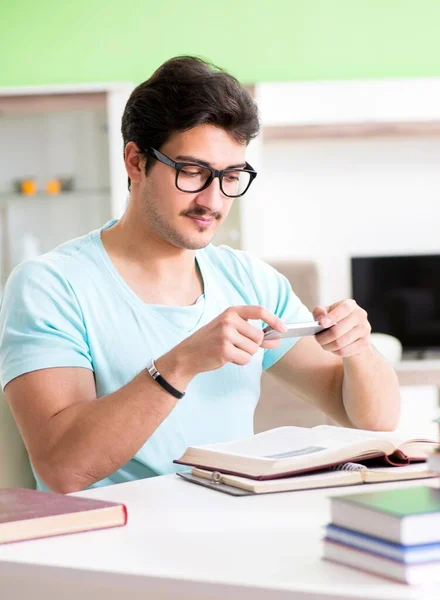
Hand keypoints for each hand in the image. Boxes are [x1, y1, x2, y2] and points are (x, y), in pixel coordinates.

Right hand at [161, 306, 286, 380]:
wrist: (188, 354)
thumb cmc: (212, 341)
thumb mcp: (231, 331)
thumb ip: (254, 335)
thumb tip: (277, 340)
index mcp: (231, 311)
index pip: (259, 311)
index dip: (274, 320)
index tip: (284, 329)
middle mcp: (229, 320)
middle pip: (259, 336)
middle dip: (252, 344)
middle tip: (237, 345)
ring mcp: (226, 335)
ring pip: (253, 349)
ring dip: (245, 354)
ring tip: (229, 350)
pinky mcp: (224, 350)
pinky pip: (245, 359)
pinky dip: (239, 361)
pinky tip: (226, 357)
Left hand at [312, 299, 371, 357]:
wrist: (353, 330)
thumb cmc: (337, 319)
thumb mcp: (327, 311)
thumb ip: (320, 312)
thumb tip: (319, 318)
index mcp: (350, 305)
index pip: (343, 309)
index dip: (331, 317)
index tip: (321, 324)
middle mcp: (360, 316)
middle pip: (337, 331)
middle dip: (323, 337)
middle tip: (317, 338)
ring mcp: (364, 330)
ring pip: (340, 343)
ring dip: (327, 346)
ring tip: (323, 343)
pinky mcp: (365, 343)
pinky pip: (344, 351)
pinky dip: (335, 351)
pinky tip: (333, 348)